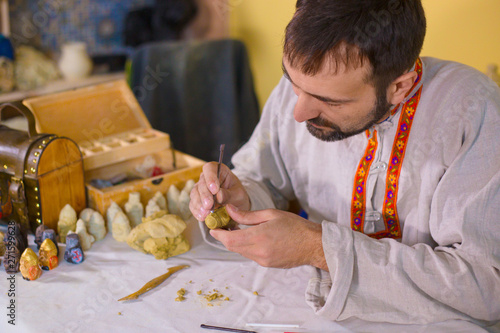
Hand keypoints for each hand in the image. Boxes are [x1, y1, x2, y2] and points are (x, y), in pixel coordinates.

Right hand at [189, 162, 250, 220]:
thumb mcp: (238, 195)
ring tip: (206, 214)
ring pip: (195, 194)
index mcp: (219, 171)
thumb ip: (229, 194)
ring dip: (199, 204)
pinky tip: (201, 217)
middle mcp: (207, 178)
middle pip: (202, 183)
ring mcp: (200, 188)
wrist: (235, 206)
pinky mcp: (196, 199)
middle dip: (205, 195)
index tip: (215, 190)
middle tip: (209, 205)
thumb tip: (219, 195)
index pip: (210, 168)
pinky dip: (196, 211)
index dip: (210, 178)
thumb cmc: (237, 196)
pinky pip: (193, 204)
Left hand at [210, 205, 327, 269]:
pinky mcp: (267, 264)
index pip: (229, 239)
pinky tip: (251, 237)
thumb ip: (247, 215)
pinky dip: (246, 246)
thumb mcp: (271, 214)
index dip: (218, 234)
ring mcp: (262, 261)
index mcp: (259, 237)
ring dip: (236, 242)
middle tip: (223, 225)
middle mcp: (258, 252)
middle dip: (225, 237)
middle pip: (232, 247)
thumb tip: (229, 210)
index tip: (213, 227)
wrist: (313, 245)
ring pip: (241, 251)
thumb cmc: (295, 226)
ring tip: (237, 229)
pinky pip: (250, 255)